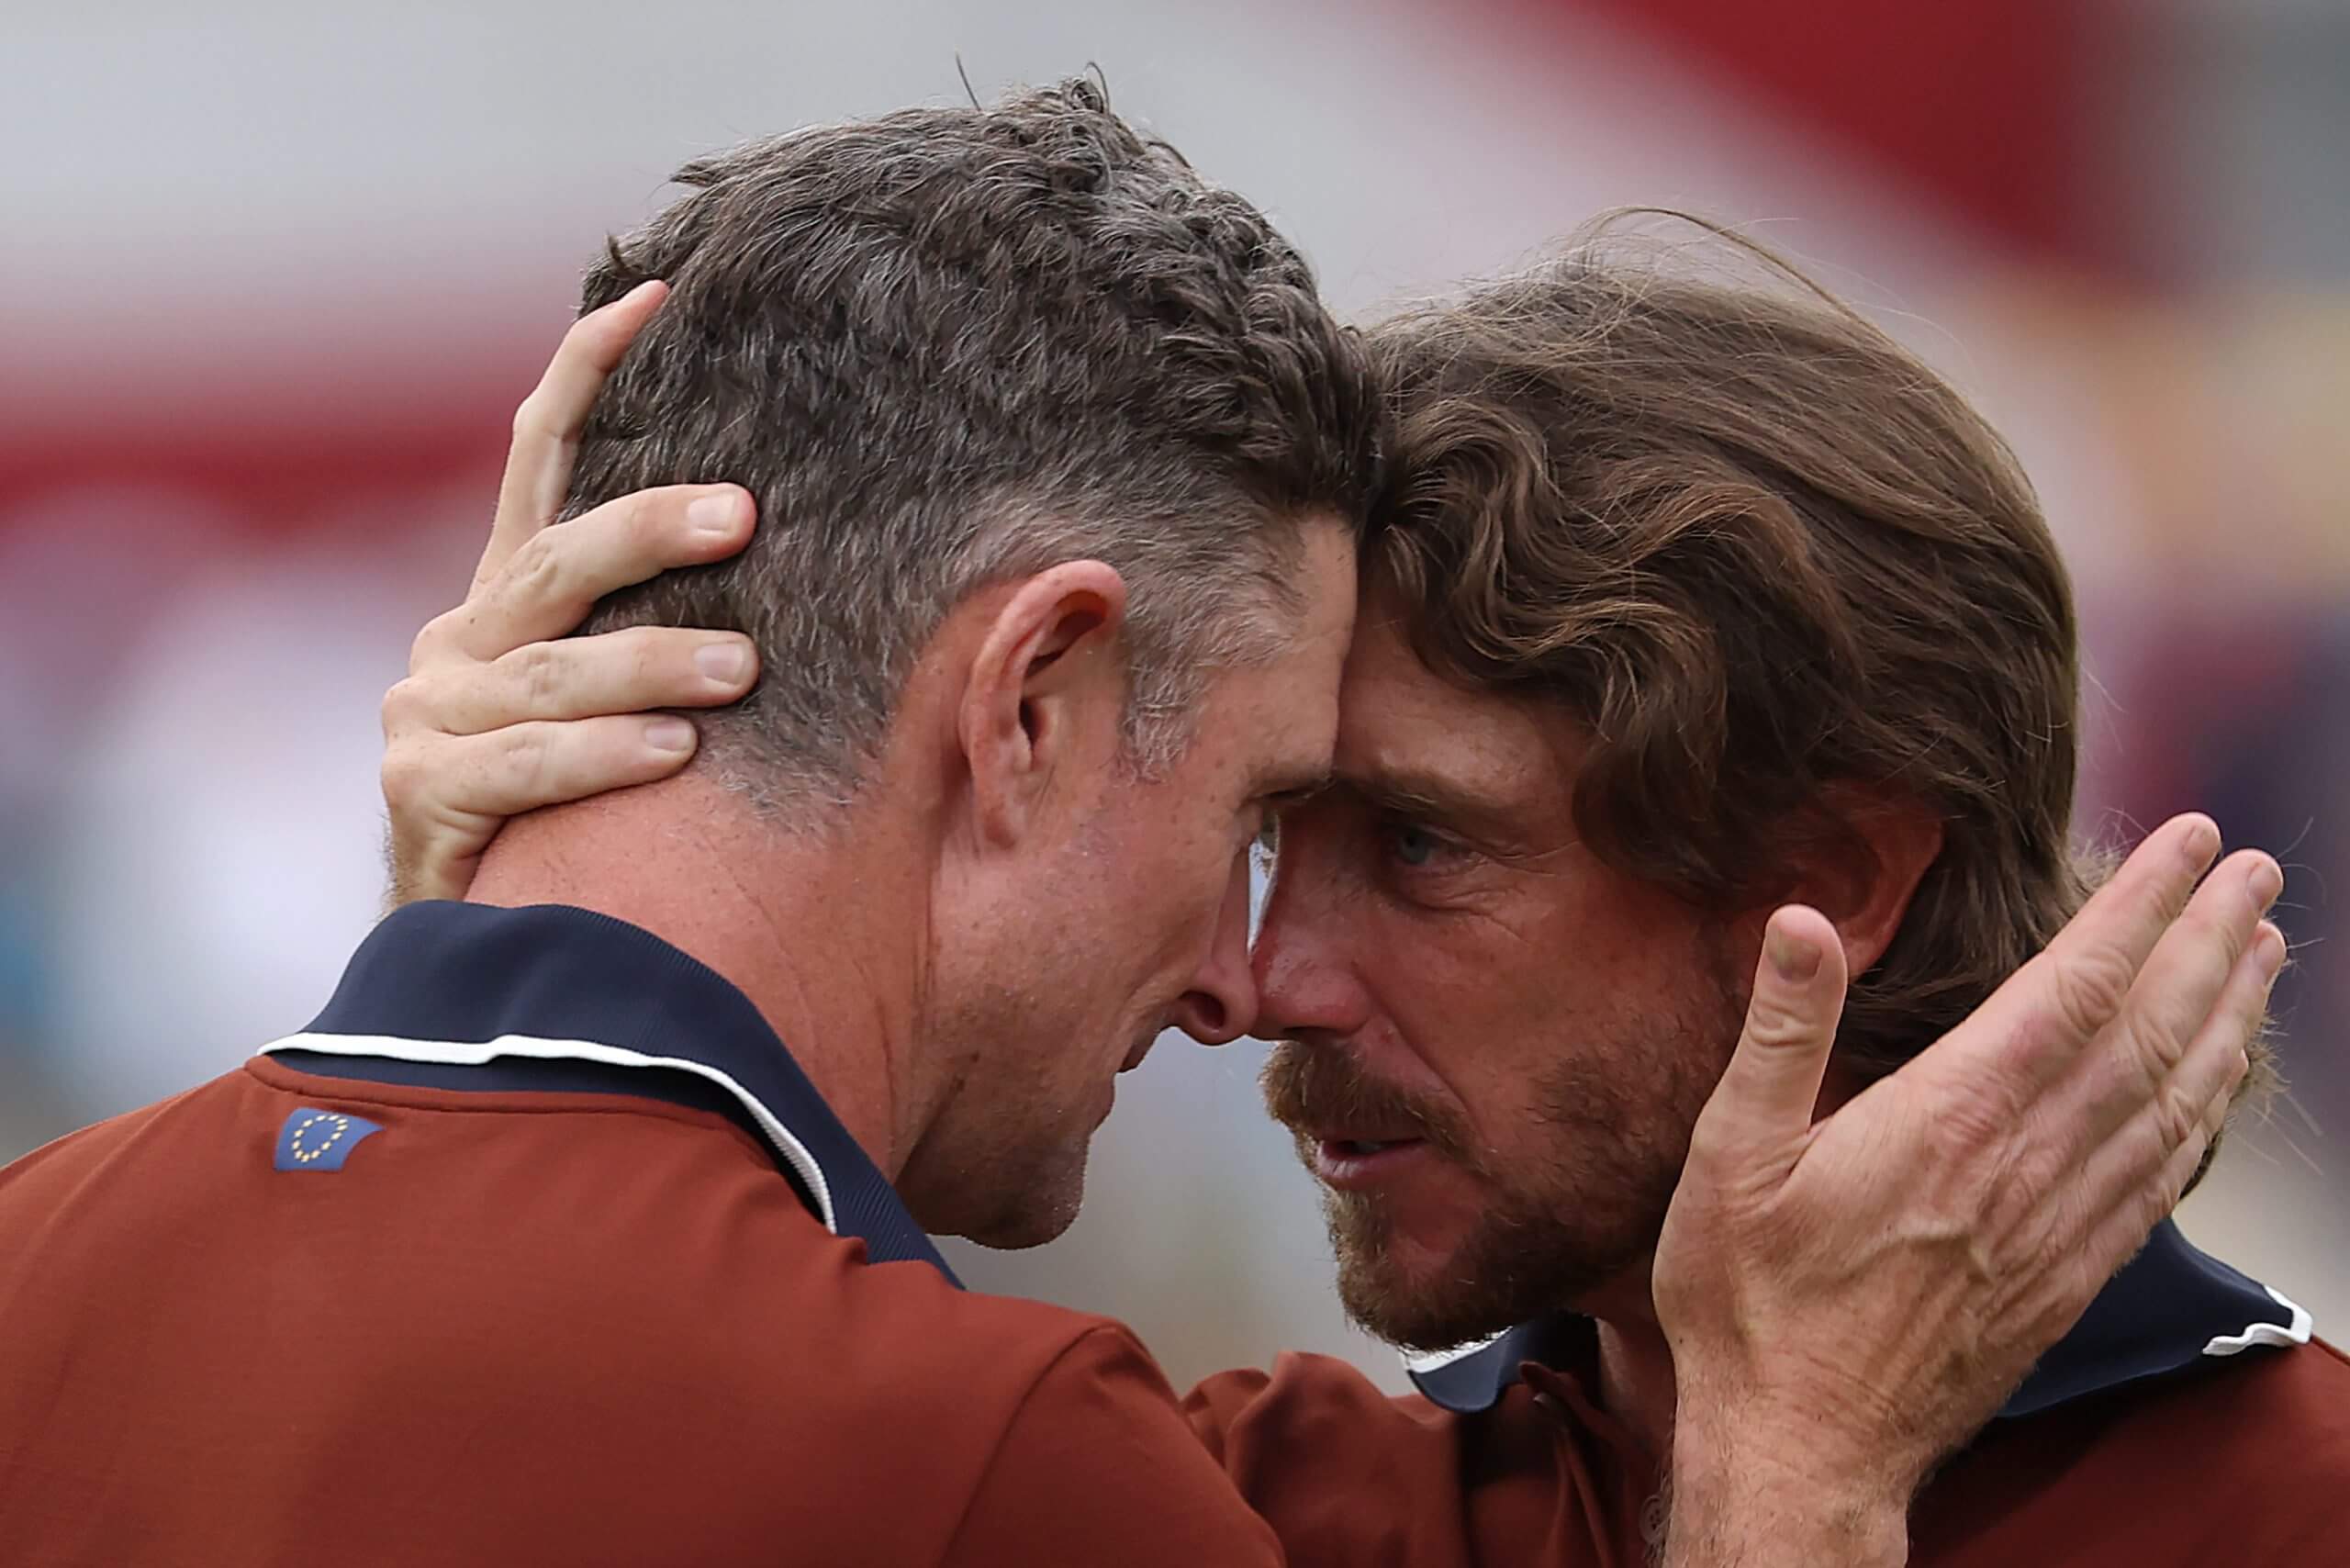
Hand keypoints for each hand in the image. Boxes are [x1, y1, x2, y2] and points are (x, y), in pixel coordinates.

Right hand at [381, 280, 759, 904]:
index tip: (656, 294)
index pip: (541, 457)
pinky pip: (524, 768)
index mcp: (509, 601)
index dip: (588, 373)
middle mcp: (459, 642)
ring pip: (549, 672)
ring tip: (741, 668)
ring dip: (649, 666)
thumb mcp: (616, 707)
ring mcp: (429, 716)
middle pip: (557, 562)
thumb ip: (667, 636)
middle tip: (746, 514)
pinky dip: (602, 759)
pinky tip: (675, 760)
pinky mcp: (419, 795)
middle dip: (649, 529)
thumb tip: (814, 570)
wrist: (475, 950)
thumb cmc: (583, 814)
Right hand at [1654, 813, 2281, 1565]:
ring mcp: (2057, 1227)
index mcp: (1947, 1121)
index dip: (2139, 908)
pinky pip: (2162, 1181)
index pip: (2073, 989)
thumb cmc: (1751, 1303)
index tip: (2190, 843)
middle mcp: (2024, 1166)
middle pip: (2147, 1033)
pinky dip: (2207, 1116)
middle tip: (2258, 871)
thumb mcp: (1727, 1156)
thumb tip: (1798, 920)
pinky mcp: (2066, 1278)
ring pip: (2173, 1103)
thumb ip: (1778, 1034)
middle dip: (2209, 940)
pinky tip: (2221, 1084)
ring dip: (2227, 1018)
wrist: (1804, 1448)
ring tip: (2262, 951)